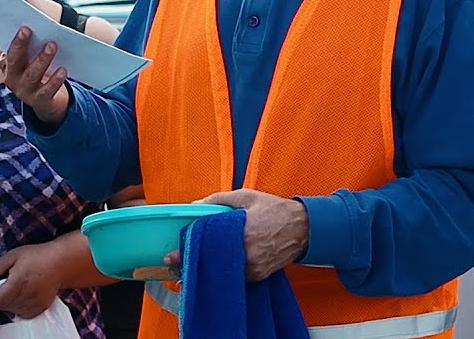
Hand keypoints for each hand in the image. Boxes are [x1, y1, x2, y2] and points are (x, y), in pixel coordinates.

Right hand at [0, 27, 69, 124]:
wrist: (46, 101)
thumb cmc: (37, 71)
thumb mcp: (31, 59)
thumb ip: (31, 46)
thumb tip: (42, 23)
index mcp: (9, 66)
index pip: (9, 52)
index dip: (15, 41)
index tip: (24, 27)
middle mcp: (13, 79)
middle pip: (15, 61)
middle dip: (21, 45)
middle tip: (29, 30)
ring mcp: (25, 92)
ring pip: (31, 75)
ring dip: (41, 59)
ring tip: (52, 46)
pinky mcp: (39, 102)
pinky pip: (46, 91)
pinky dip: (55, 80)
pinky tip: (63, 70)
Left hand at [0, 242, 65, 318]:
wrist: (61, 262)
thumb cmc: (37, 256)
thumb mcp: (14, 255)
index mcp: (18, 281)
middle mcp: (27, 295)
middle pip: (5, 306)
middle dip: (2, 298)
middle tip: (7, 284)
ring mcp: (35, 303)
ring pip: (14, 311)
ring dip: (11, 303)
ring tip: (16, 289)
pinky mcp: (41, 308)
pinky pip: (24, 314)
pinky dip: (20, 308)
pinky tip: (23, 296)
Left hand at [162, 190, 309, 281]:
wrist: (303, 228)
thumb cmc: (274, 210)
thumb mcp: (246, 196)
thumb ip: (218, 199)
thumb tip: (194, 206)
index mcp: (241, 232)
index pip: (207, 244)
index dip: (187, 251)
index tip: (170, 256)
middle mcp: (247, 253)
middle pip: (211, 262)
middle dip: (191, 264)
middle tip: (174, 264)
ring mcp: (253, 268)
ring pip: (222, 272)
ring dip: (206, 270)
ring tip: (190, 266)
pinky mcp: (257, 277)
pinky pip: (235, 276)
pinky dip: (223, 272)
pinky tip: (212, 268)